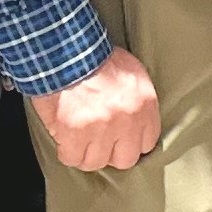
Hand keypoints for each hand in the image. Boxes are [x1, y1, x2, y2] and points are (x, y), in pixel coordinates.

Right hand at [32, 47, 160, 171]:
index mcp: (144, 104)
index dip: (130, 142)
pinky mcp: (74, 134)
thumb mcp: (130, 71)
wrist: (64, 49)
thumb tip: (134, 121)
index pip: (146, 143)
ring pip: (96, 162)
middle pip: (124, 159)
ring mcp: (100, 130)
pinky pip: (71, 158)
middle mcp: (126, 120)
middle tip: (98, 141)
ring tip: (78, 139)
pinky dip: (65, 151)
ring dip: (85, 152)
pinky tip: (64, 138)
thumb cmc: (94, 56)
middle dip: (110, 153)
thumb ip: (136, 99)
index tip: (120, 140)